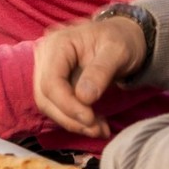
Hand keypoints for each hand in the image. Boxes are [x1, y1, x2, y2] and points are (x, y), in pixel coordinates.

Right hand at [32, 17, 147, 138]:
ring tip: (100, 129)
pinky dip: (75, 120)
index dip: (67, 104)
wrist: (123, 38)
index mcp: (58, 43)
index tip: (90, 119)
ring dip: (73, 123)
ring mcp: (48, 70)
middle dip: (70, 118)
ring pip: (49, 106)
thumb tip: (84, 98)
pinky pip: (58, 107)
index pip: (51, 81)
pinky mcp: (55, 84)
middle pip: (45, 96)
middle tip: (98, 130)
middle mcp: (47, 56)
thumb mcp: (118, 51)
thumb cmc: (121, 40)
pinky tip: (96, 125)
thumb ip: (101, 71)